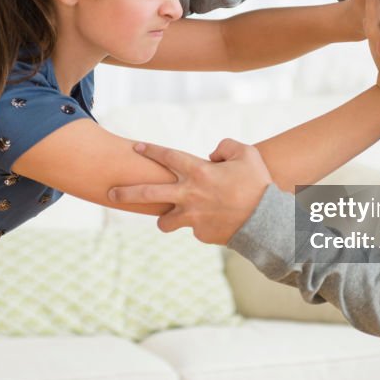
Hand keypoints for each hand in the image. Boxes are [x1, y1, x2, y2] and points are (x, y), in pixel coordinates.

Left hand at [107, 140, 271, 244]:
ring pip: (164, 221)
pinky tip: (215, 223)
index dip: (150, 150)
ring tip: (168, 217)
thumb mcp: (247, 154)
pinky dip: (200, 224)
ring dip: (164, 218)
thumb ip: (226, 147)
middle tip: (110, 193)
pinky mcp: (200, 233)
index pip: (166, 156)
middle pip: (147, 193)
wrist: (268, 222)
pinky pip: (193, 228)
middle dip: (125, 193)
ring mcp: (192, 216)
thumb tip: (211, 155)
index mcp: (198, 171)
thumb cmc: (258, 184)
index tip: (136, 147)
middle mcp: (189, 194)